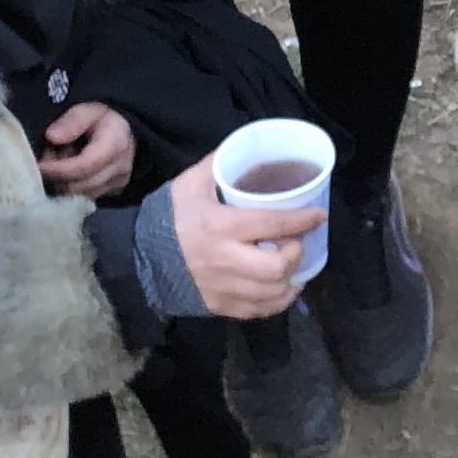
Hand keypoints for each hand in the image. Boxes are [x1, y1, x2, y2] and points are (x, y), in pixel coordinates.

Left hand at [37, 102, 135, 201]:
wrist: (125, 130)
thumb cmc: (103, 118)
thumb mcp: (87, 110)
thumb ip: (71, 122)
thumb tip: (51, 136)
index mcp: (115, 144)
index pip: (84, 166)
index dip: (58, 169)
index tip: (38, 165)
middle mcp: (120, 168)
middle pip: (80, 185)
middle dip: (57, 176)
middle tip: (46, 159)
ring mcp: (118, 183)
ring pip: (80, 194)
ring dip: (63, 182)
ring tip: (58, 162)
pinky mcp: (114, 192)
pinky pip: (86, 196)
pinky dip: (72, 186)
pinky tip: (69, 171)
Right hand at [164, 159, 315, 320]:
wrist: (138, 257)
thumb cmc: (168, 217)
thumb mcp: (190, 183)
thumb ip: (218, 165)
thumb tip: (245, 147)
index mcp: (221, 227)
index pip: (272, 225)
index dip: (301, 220)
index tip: (319, 215)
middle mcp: (226, 261)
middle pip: (277, 267)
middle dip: (296, 254)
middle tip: (295, 242)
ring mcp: (223, 288)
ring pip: (272, 293)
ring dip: (292, 279)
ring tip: (294, 265)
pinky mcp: (220, 307)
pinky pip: (259, 311)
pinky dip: (278, 300)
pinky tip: (282, 287)